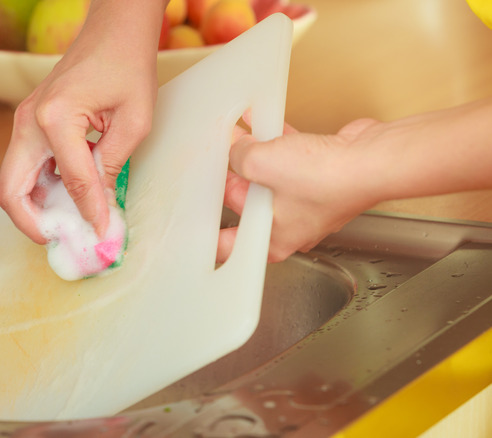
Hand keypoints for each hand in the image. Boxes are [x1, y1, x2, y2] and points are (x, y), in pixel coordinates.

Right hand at [0, 1, 163, 243]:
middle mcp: (29, 121)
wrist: (113, 30)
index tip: (103, 235)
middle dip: (33, 224)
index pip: (70, 183)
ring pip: (13, 181)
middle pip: (10, 191)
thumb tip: (100, 209)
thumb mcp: (133, 122)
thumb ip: (111, 168)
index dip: (88, 214)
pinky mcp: (30, 123)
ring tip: (67, 224)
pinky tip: (67, 198)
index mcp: (55, 117)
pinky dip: (40, 189)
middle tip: (61, 240)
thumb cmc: (126, 64)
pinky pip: (25, 167)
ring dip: (35, 208)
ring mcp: (24, 121)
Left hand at [218, 115, 382, 262]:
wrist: (372, 161)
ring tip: (236, 136)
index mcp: (272, 240)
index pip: (229, 245)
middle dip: (232, 178)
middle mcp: (290, 225)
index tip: (194, 223)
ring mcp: (306, 200)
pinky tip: (264, 122)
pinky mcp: (320, 176)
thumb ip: (239, 157)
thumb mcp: (261, 164)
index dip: (209, 233)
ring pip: (269, 179)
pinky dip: (278, 143)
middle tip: (216, 160)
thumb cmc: (328, 179)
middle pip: (246, 204)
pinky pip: (290, 160)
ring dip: (254, 156)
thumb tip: (236, 148)